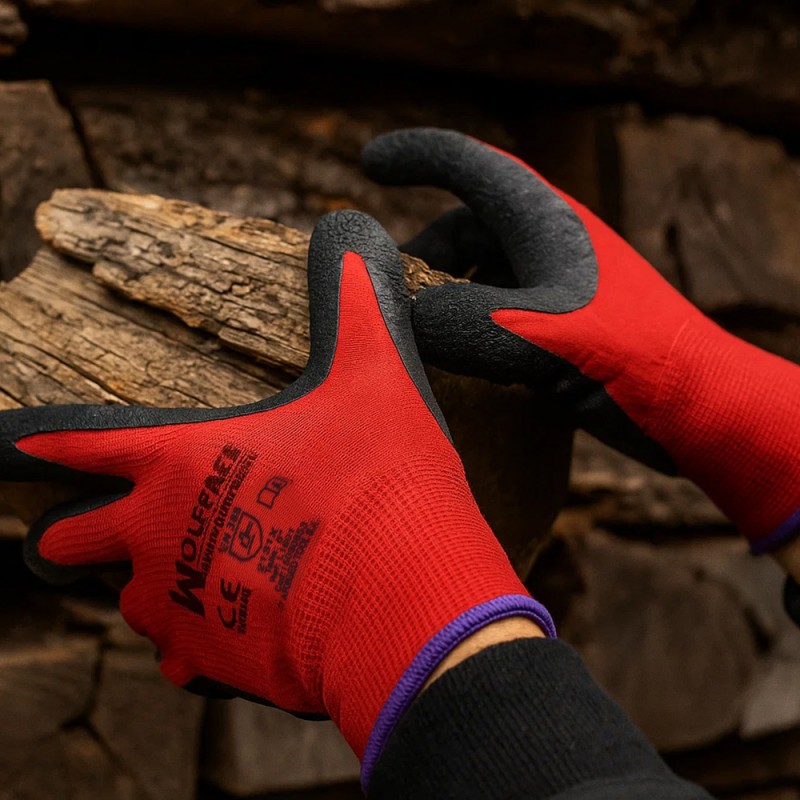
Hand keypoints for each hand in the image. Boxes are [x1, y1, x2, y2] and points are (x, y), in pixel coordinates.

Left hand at [0, 210, 553, 786]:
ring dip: (147, 584)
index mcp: (178, 458)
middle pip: (65, 543)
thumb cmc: (382, 480)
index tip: (3, 447)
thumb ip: (353, 300)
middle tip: (104, 528)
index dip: (33, 442)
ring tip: (196, 573)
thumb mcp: (376, 373)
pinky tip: (237, 630)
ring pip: (124, 600)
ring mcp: (176, 603)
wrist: (405, 599)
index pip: (73, 444)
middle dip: (72, 534)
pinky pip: (179, 656)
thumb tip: (355, 228)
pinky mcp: (209, 661)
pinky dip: (198, 642)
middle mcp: (155, 534)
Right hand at [362, 128, 799, 622]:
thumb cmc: (629, 358)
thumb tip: (395, 315)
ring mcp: (562, 281)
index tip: (369, 165)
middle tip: (389, 292)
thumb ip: (456, 321)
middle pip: (470, 222)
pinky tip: (464, 354)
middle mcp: (552, 241)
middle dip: (424, 249)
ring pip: (485, 267)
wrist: (698, 404)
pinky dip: (472, 318)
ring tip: (423, 329)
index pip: (470, 165)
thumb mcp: (532, 337)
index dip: (415, 157)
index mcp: (543, 221)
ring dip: (447, 289)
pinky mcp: (569, 321)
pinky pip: (503, 304)